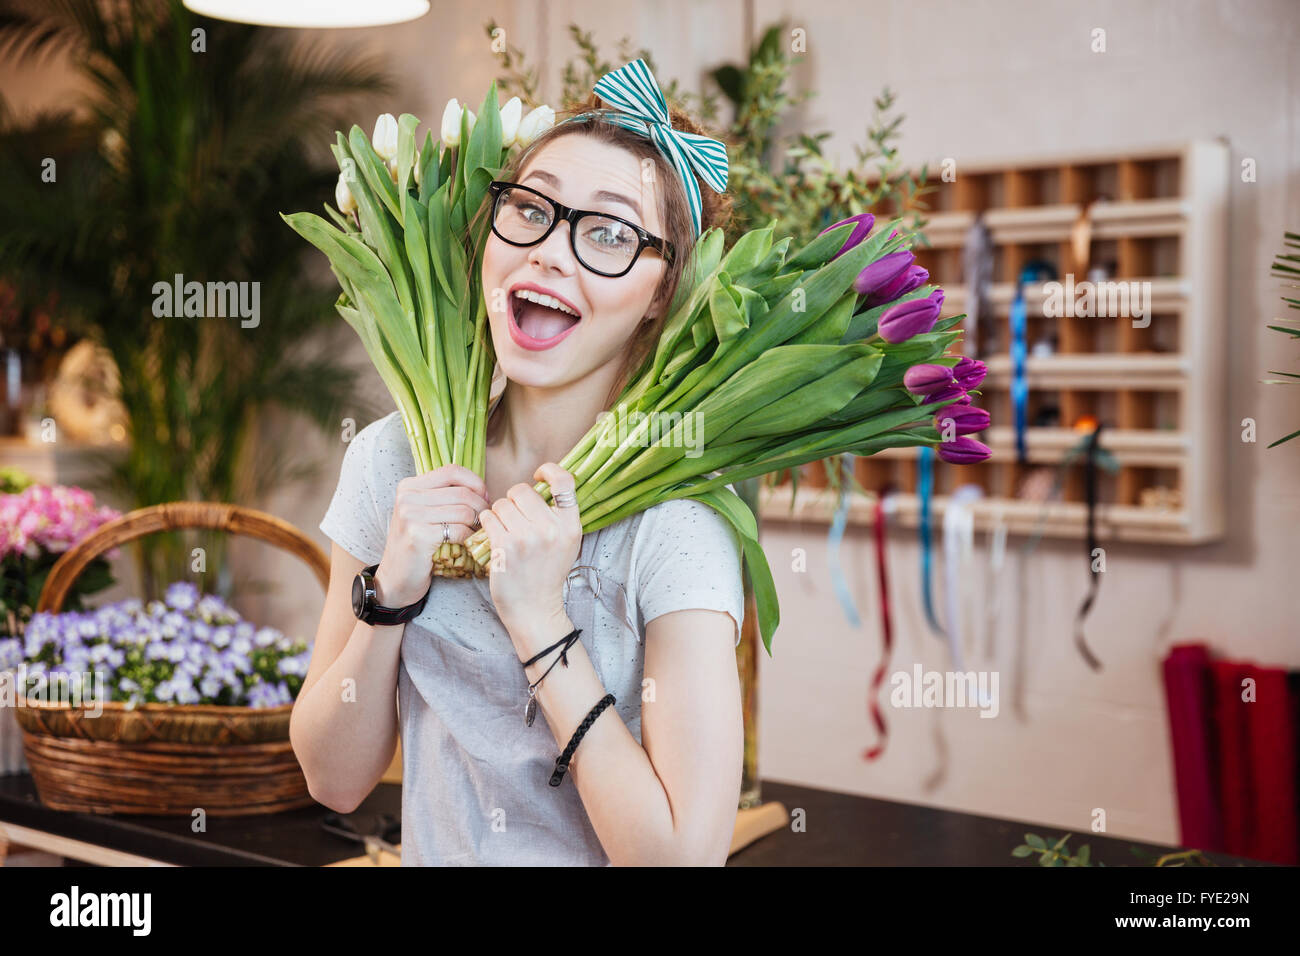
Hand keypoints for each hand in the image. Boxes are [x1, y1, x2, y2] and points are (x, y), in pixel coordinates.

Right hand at [373, 465, 489, 607]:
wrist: (396, 579)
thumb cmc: (417, 546)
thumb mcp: (425, 513)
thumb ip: (445, 496)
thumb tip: (483, 489)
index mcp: (409, 486)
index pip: (452, 471)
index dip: (475, 482)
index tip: (484, 498)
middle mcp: (407, 496)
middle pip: (462, 492)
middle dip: (481, 507)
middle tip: (486, 521)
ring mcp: (410, 515)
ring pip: (464, 511)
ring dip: (478, 524)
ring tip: (477, 532)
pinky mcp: (418, 535)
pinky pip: (458, 530)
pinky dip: (469, 537)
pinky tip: (467, 543)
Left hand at [476, 463, 581, 635]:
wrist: (534, 608)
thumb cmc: (546, 573)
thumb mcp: (566, 543)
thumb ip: (559, 515)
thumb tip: (543, 482)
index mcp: (570, 525)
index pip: (564, 481)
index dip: (549, 470)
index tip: (538, 475)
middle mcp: (552, 529)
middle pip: (522, 490)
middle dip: (513, 500)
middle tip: (514, 517)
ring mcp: (527, 538)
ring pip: (501, 503)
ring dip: (498, 513)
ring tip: (505, 531)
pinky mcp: (505, 547)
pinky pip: (488, 517)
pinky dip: (487, 523)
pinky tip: (494, 536)